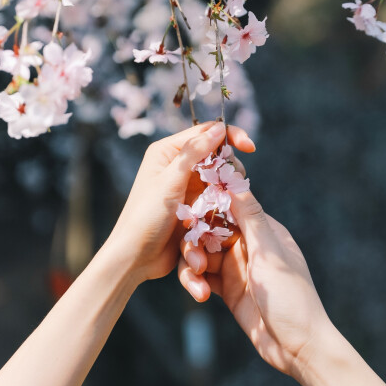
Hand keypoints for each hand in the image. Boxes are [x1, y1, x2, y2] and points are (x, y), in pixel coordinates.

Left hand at [106, 121, 255, 285]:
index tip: (250, 147)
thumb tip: (219, 128)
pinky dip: (223, 201)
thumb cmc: (146, 216)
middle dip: (229, 165)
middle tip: (237, 181)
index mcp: (167, 151)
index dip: (229, 135)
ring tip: (231, 199)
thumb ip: (194, 152)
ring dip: (227, 186)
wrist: (136, 257)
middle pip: (215, 154)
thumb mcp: (170, 181)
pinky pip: (216, 196)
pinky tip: (227, 211)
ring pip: (218, 176)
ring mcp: (186, 185)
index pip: (204, 132)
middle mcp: (177, 165)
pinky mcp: (193, 205)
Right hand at [178, 187, 331, 378]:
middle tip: (194, 260)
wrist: (298, 347)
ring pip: (201, 254)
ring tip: (198, 285)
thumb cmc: (291, 295)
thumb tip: (234, 179)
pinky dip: (195, 283)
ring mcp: (236, 267)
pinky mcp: (227, 290)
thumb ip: (250, 216)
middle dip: (194, 242)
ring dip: (193, 266)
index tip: (187, 211)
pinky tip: (199, 295)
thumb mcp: (269, 252)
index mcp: (261, 229)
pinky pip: (201, 277)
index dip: (206, 207)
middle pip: (208, 231)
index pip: (227, 207)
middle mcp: (247, 244)